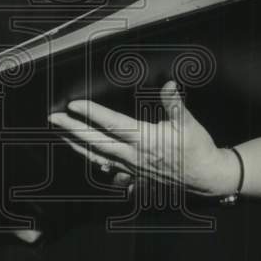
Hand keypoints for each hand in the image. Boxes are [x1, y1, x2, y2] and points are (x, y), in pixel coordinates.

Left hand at [49, 80, 241, 197]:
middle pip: (96, 141)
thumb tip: (169, 84)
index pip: (112, 124)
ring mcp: (131, 166)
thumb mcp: (188, 123)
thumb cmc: (197, 149)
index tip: (74, 105)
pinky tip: (83, 153)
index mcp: (145, 139)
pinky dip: (92, 158)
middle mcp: (133, 154)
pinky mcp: (134, 173)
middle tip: (53, 118)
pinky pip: (107, 165)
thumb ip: (175, 103)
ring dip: (76, 144)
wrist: (206, 176)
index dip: (91, 114)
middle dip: (72, 129)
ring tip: (60, 133)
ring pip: (97, 155)